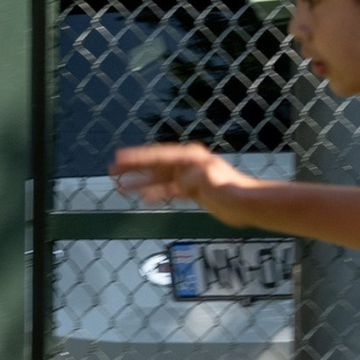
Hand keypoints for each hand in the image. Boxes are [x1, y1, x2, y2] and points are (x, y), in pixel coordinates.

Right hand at [110, 142, 243, 209]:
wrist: (246, 204)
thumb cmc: (233, 191)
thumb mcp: (211, 182)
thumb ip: (195, 179)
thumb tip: (181, 181)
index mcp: (191, 157)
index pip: (158, 156)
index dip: (137, 157)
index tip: (119, 157)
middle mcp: (187, 164)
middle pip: (154, 164)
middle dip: (133, 167)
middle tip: (112, 168)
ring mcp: (189, 177)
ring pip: (158, 178)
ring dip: (140, 181)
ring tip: (120, 184)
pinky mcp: (192, 190)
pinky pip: (167, 190)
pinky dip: (155, 193)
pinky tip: (143, 198)